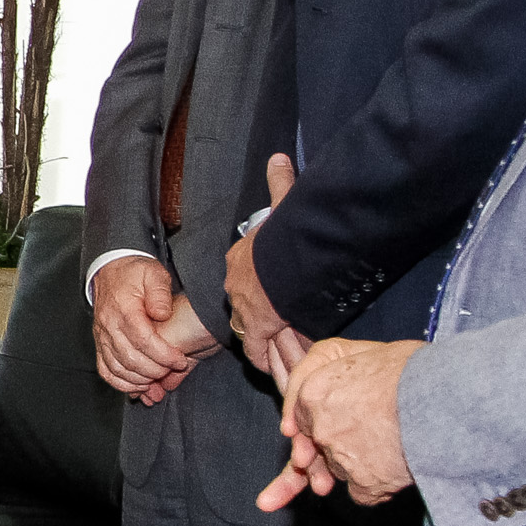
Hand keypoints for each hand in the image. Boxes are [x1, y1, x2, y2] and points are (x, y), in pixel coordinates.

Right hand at [92, 257, 215, 403]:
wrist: (110, 271)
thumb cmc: (135, 274)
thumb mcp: (154, 274)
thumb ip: (160, 292)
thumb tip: (162, 314)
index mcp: (124, 309)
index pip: (143, 340)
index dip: (163, 355)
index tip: (180, 360)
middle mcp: (109, 325)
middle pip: (130, 358)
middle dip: (155, 370)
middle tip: (172, 370)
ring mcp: (102, 336)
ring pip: (117, 368)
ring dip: (139, 380)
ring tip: (157, 381)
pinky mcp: (100, 344)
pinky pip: (105, 370)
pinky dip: (120, 383)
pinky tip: (137, 386)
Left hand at [223, 153, 300, 372]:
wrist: (289, 255)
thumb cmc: (286, 232)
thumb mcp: (279, 205)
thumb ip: (278, 183)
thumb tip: (278, 157)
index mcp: (240, 260)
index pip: (241, 278)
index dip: (254, 288)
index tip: (265, 296)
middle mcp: (237, 286)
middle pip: (242, 306)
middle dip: (255, 318)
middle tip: (271, 326)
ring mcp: (245, 308)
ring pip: (249, 331)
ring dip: (262, 342)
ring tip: (274, 353)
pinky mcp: (259, 327)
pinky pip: (259, 350)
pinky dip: (267, 360)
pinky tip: (274, 368)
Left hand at [256, 337, 422, 510]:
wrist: (451, 400)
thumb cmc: (417, 370)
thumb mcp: (369, 353)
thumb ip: (341, 370)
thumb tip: (336, 380)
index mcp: (315, 392)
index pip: (303, 414)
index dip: (318, 420)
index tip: (323, 427)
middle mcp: (321, 427)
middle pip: (320, 444)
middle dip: (334, 446)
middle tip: (359, 443)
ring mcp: (342, 458)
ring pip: (341, 468)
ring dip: (359, 464)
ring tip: (392, 448)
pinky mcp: (365, 484)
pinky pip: (363, 492)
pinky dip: (377, 485)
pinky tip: (395, 469)